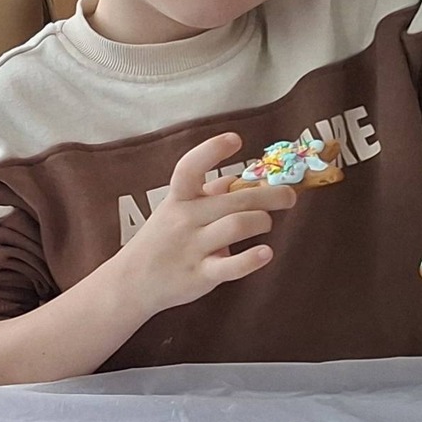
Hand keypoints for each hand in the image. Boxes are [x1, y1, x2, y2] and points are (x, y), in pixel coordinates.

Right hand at [108, 133, 297, 314]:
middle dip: (269, 195)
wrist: (132, 281)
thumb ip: (207, 193)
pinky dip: (251, 259)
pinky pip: (230, 266)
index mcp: (178, 199)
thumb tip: (240, 178)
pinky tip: (266, 253)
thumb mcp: (175, 210)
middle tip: (289, 196)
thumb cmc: (161, 241)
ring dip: (260, 221)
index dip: (211, 151)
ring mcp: (192, 248)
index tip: (234, 140)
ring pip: (237, 225)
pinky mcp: (200, 275)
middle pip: (234, 200)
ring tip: (265, 223)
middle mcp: (184, 219)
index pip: (190, 168)